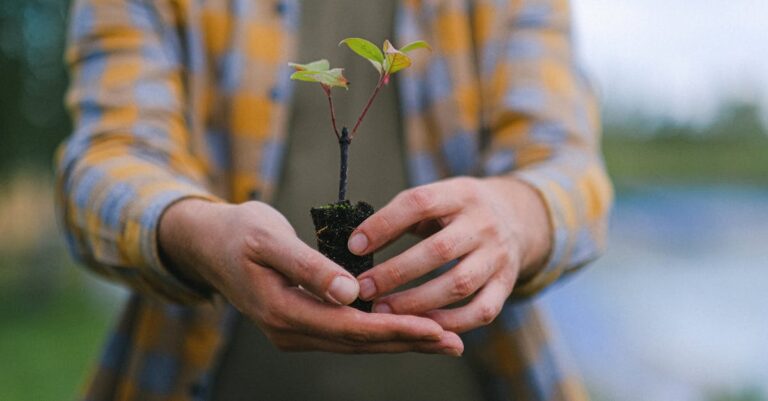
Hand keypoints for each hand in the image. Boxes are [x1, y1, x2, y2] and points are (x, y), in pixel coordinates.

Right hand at [158, 199, 462, 354]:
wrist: (207, 244)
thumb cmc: (238, 232)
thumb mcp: (269, 239)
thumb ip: (309, 266)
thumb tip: (350, 293)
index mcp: (282, 310)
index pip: (350, 327)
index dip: (395, 328)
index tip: (435, 328)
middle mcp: (289, 330)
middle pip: (359, 342)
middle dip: (408, 342)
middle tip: (454, 342)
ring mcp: (294, 331)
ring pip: (356, 341)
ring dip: (399, 340)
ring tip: (442, 339)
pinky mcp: (301, 323)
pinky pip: (347, 332)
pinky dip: (379, 331)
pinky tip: (406, 327)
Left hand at [348, 177, 550, 332]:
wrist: (516, 218)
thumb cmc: (456, 212)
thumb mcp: (436, 199)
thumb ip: (400, 216)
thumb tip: (357, 243)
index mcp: (460, 194)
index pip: (420, 203)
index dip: (384, 224)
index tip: (354, 246)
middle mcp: (483, 224)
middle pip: (439, 250)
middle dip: (396, 272)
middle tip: (363, 289)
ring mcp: (498, 256)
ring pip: (458, 284)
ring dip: (417, 302)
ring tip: (382, 311)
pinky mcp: (507, 284)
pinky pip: (481, 311)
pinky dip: (450, 322)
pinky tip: (420, 325)